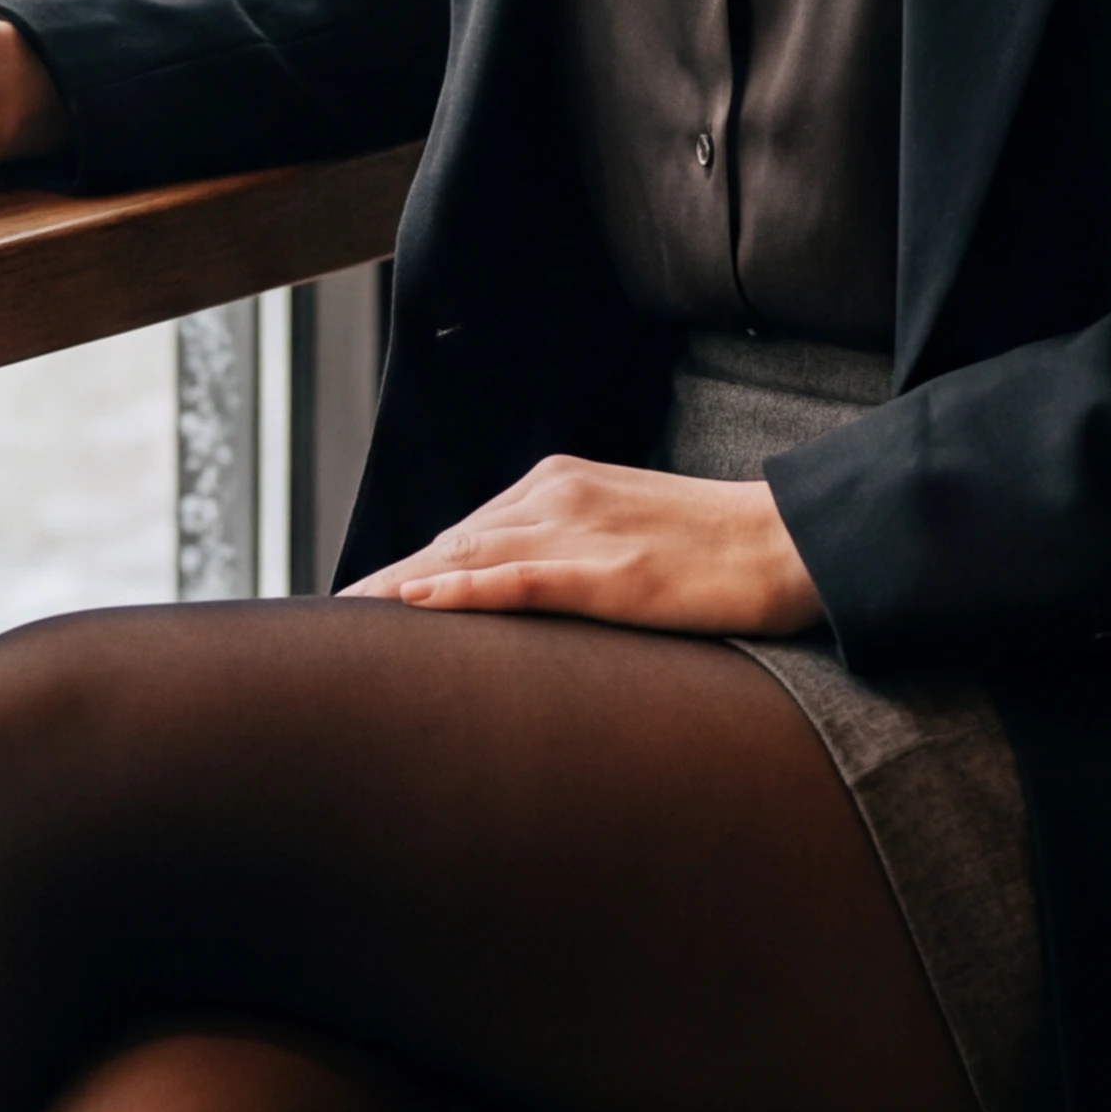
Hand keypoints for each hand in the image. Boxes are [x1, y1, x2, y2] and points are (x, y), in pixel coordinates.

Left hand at [342, 453, 824, 635]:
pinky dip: (459, 591)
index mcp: (558, 482)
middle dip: (383, 585)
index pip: (460, 532)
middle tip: (321, 628)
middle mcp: (555, 493)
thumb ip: (566, 551)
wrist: (789, 544)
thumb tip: (513, 592)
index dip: (402, 571)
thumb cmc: (715, 550)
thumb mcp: (623, 535)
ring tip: (339, 627)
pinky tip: (413, 605)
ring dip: (397, 592)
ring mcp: (579, 531)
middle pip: (446, 543)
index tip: (351, 608)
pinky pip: (517, 580)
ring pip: (465, 558)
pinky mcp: (607, 573)